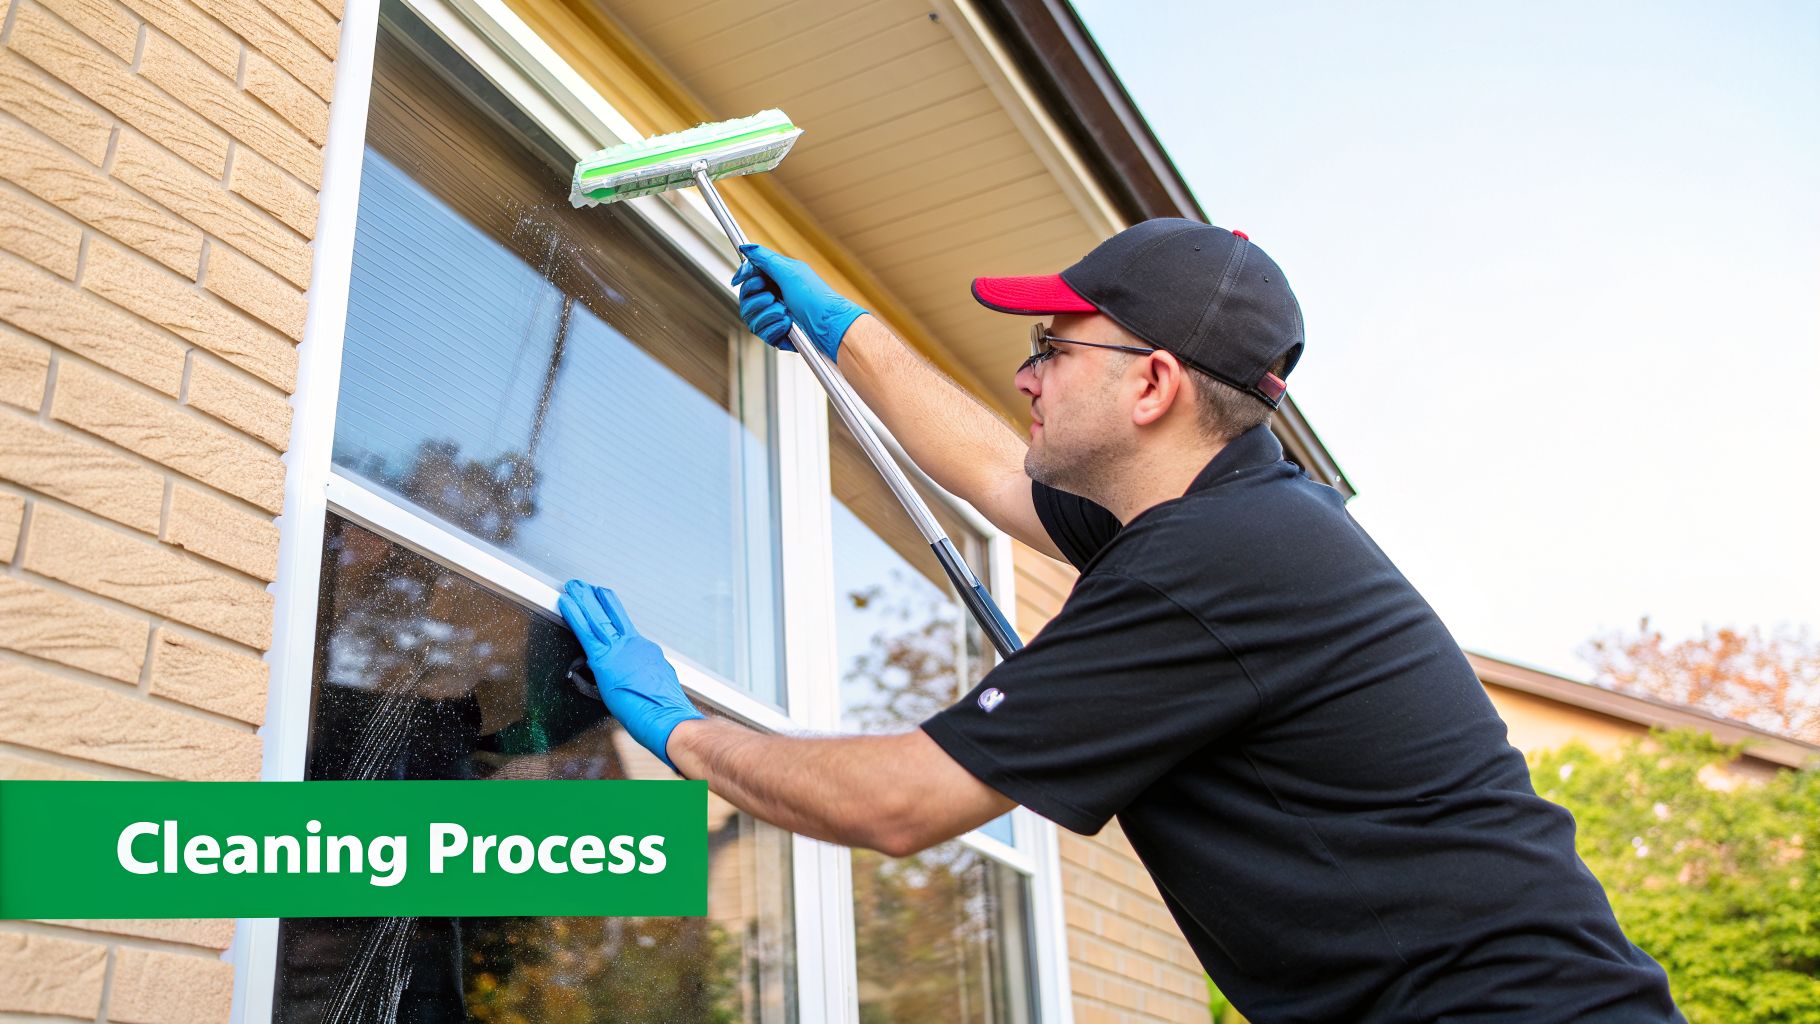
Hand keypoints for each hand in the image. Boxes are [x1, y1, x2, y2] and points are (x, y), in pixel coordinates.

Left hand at [557, 580, 703, 773]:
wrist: (668, 717)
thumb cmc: (665, 710)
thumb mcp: (657, 685)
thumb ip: (643, 677)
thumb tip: (635, 680)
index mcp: (646, 651)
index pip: (625, 629)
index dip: (613, 616)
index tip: (605, 605)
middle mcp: (634, 644)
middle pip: (612, 615)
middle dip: (597, 599)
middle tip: (586, 586)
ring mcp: (620, 649)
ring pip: (598, 618)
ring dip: (584, 600)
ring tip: (574, 586)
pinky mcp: (605, 659)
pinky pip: (585, 632)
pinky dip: (575, 615)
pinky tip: (566, 603)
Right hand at [730, 243, 866, 361]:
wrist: (829, 325)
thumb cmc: (815, 297)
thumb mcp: (789, 271)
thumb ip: (764, 258)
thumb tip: (745, 247)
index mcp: (776, 279)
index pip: (748, 278)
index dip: (744, 278)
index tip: (742, 280)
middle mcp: (774, 296)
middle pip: (745, 299)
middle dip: (757, 300)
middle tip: (772, 297)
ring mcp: (775, 316)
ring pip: (751, 318)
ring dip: (767, 315)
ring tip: (784, 312)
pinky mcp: (778, 333)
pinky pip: (762, 333)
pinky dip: (773, 329)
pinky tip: (787, 324)